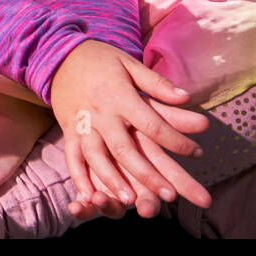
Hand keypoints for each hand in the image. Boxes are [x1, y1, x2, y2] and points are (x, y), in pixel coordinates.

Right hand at [49, 39, 211, 221]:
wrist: (57, 55)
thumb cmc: (100, 60)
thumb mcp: (129, 64)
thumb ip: (156, 83)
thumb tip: (187, 97)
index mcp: (120, 96)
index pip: (152, 124)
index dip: (176, 141)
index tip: (198, 154)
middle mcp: (101, 114)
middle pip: (124, 149)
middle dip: (147, 174)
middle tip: (170, 196)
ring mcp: (82, 124)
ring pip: (96, 157)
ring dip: (112, 179)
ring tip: (130, 200)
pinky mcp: (68, 130)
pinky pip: (71, 156)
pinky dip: (79, 177)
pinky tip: (89, 195)